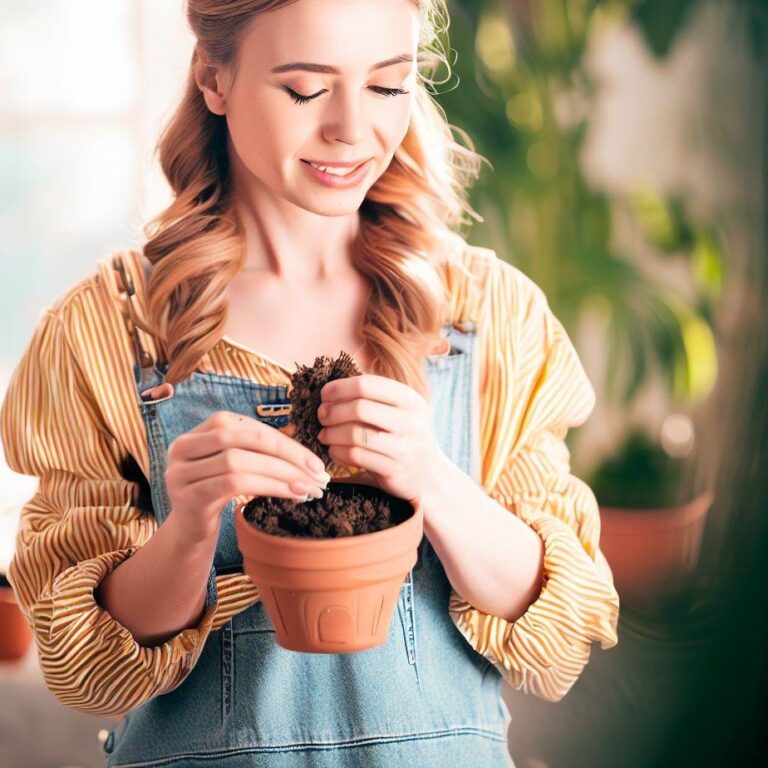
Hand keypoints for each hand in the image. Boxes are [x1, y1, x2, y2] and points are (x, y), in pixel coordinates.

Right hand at [165, 411, 329, 546]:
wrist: (190, 530)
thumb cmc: (220, 493)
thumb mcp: (238, 466)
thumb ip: (261, 453)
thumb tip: (311, 462)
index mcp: (202, 430)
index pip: (250, 427)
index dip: (286, 442)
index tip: (316, 463)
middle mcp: (185, 446)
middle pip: (245, 439)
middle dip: (287, 454)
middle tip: (316, 474)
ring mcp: (182, 471)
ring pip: (240, 462)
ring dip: (282, 475)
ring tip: (308, 489)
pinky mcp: (188, 496)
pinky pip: (233, 484)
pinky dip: (268, 488)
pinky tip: (290, 496)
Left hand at [316, 374, 447, 505]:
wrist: (430, 476)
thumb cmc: (405, 438)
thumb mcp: (401, 412)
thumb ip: (375, 397)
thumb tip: (333, 388)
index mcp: (410, 399)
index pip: (367, 384)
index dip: (340, 388)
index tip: (325, 395)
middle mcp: (410, 421)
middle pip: (359, 408)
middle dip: (333, 411)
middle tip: (322, 415)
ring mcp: (403, 447)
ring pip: (355, 434)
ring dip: (332, 433)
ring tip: (324, 434)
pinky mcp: (393, 469)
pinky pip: (356, 456)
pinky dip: (338, 452)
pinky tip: (334, 450)